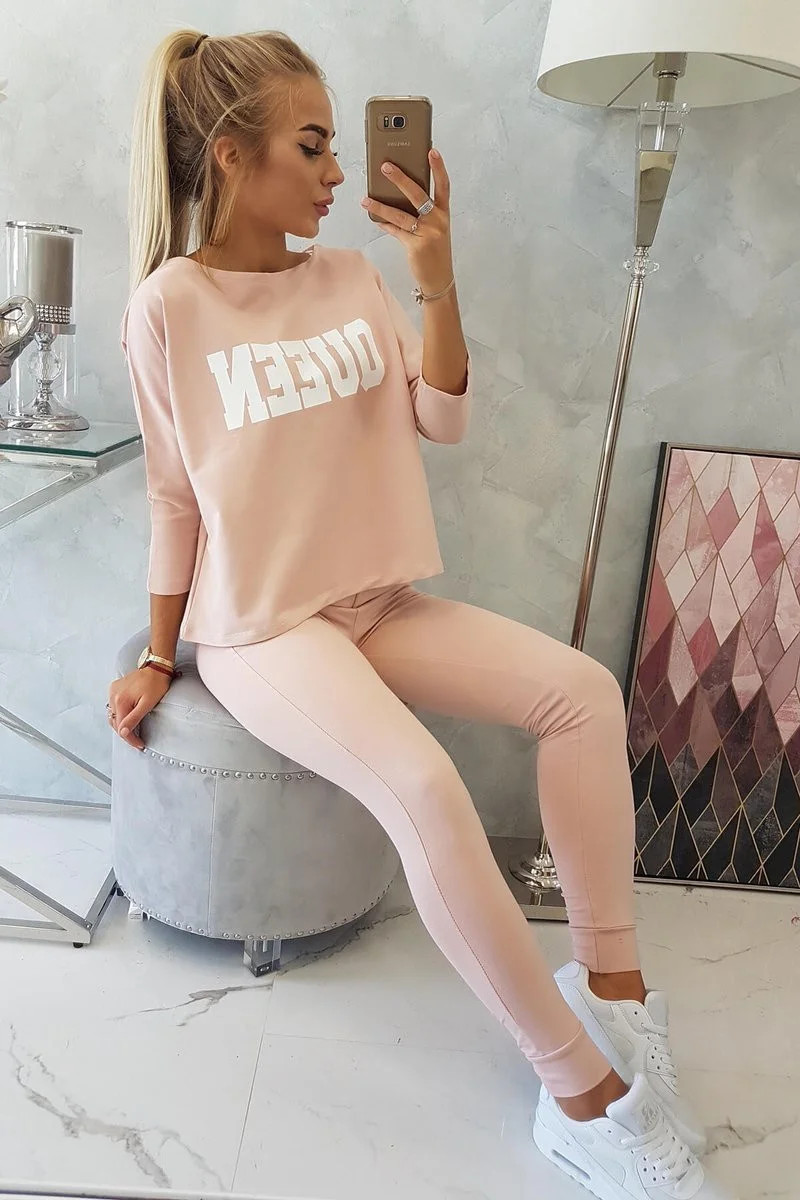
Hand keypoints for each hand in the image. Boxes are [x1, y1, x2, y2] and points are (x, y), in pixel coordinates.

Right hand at [107, 667, 170, 750]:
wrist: (156, 667)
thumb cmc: (156, 683)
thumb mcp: (148, 704)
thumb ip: (134, 718)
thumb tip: (123, 732)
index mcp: (120, 700)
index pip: (122, 727)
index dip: (130, 739)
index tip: (139, 744)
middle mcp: (113, 696)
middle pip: (115, 723)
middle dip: (126, 733)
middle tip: (137, 740)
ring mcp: (113, 691)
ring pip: (113, 716)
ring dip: (122, 725)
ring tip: (132, 732)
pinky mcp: (114, 688)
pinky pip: (114, 707)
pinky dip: (120, 715)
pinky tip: (127, 718)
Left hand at [361, 148, 453, 296]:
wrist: (440, 278)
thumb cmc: (436, 251)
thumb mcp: (435, 229)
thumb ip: (423, 213)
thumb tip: (399, 197)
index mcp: (444, 213)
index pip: (443, 186)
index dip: (438, 168)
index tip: (431, 151)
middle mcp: (438, 221)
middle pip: (418, 194)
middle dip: (400, 178)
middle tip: (385, 166)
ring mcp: (427, 233)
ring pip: (400, 214)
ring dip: (380, 206)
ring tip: (366, 199)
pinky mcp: (415, 245)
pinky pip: (396, 231)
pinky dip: (384, 224)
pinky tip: (374, 218)